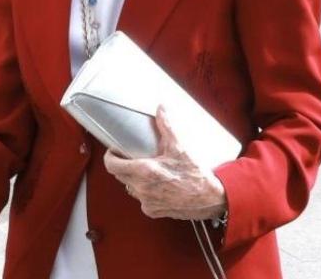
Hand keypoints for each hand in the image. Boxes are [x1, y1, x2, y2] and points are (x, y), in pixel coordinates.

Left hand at [103, 106, 226, 220]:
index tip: (114, 151)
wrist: (210, 199)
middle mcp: (142, 188)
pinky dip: (145, 191)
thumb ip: (167, 126)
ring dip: (134, 178)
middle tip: (131, 156)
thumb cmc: (195, 175)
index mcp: (144, 171)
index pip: (112, 166)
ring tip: (145, 170)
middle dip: (122, 165)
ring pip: (130, 187)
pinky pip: (142, 199)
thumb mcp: (180, 147)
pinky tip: (156, 185)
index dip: (110, 157)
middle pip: (120, 176)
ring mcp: (146, 201)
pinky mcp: (153, 211)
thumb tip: (161, 109)